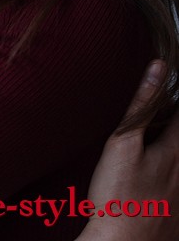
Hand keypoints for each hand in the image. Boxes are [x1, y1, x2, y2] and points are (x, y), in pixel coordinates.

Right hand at [80, 59, 178, 240]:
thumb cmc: (117, 196)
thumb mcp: (122, 143)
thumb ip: (141, 105)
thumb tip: (158, 68)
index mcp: (175, 152)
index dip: (174, 100)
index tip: (167, 87)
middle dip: (169, 126)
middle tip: (153, 122)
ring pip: (178, 166)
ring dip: (166, 151)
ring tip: (147, 153)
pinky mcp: (176, 220)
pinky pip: (175, 191)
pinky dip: (165, 179)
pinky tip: (146, 184)